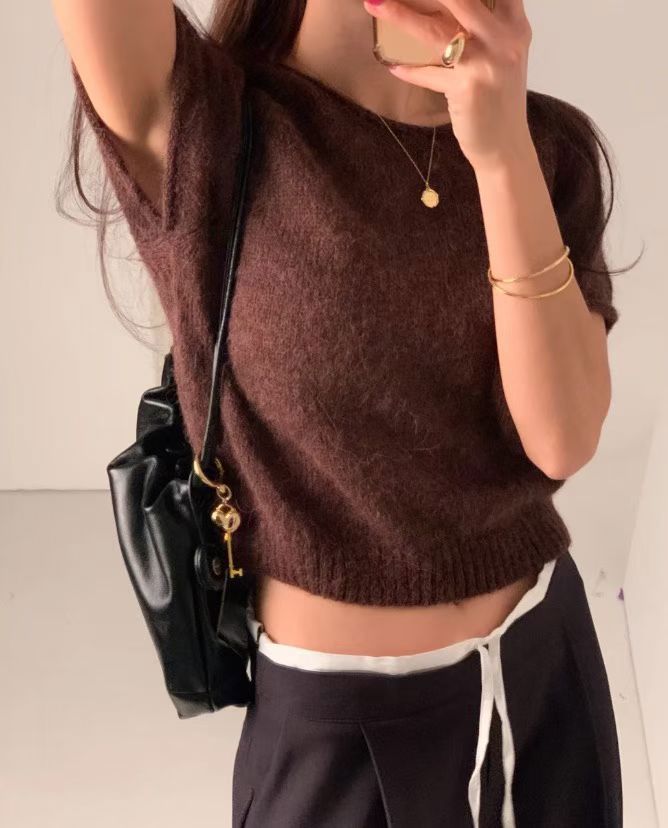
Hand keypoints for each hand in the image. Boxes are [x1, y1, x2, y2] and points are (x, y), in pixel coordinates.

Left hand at [362, 0, 534, 170]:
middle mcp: (504, 38)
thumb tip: (442, 8)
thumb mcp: (501, 56)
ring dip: (400, 16)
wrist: (506, 146)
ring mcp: (486, 63)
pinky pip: (428, 73)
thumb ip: (484, 28)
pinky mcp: (466, 88)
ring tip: (375, 4)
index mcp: (514, 25)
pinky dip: (409, 70)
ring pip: (436, 31)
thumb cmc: (498, 100)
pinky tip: (394, 65)